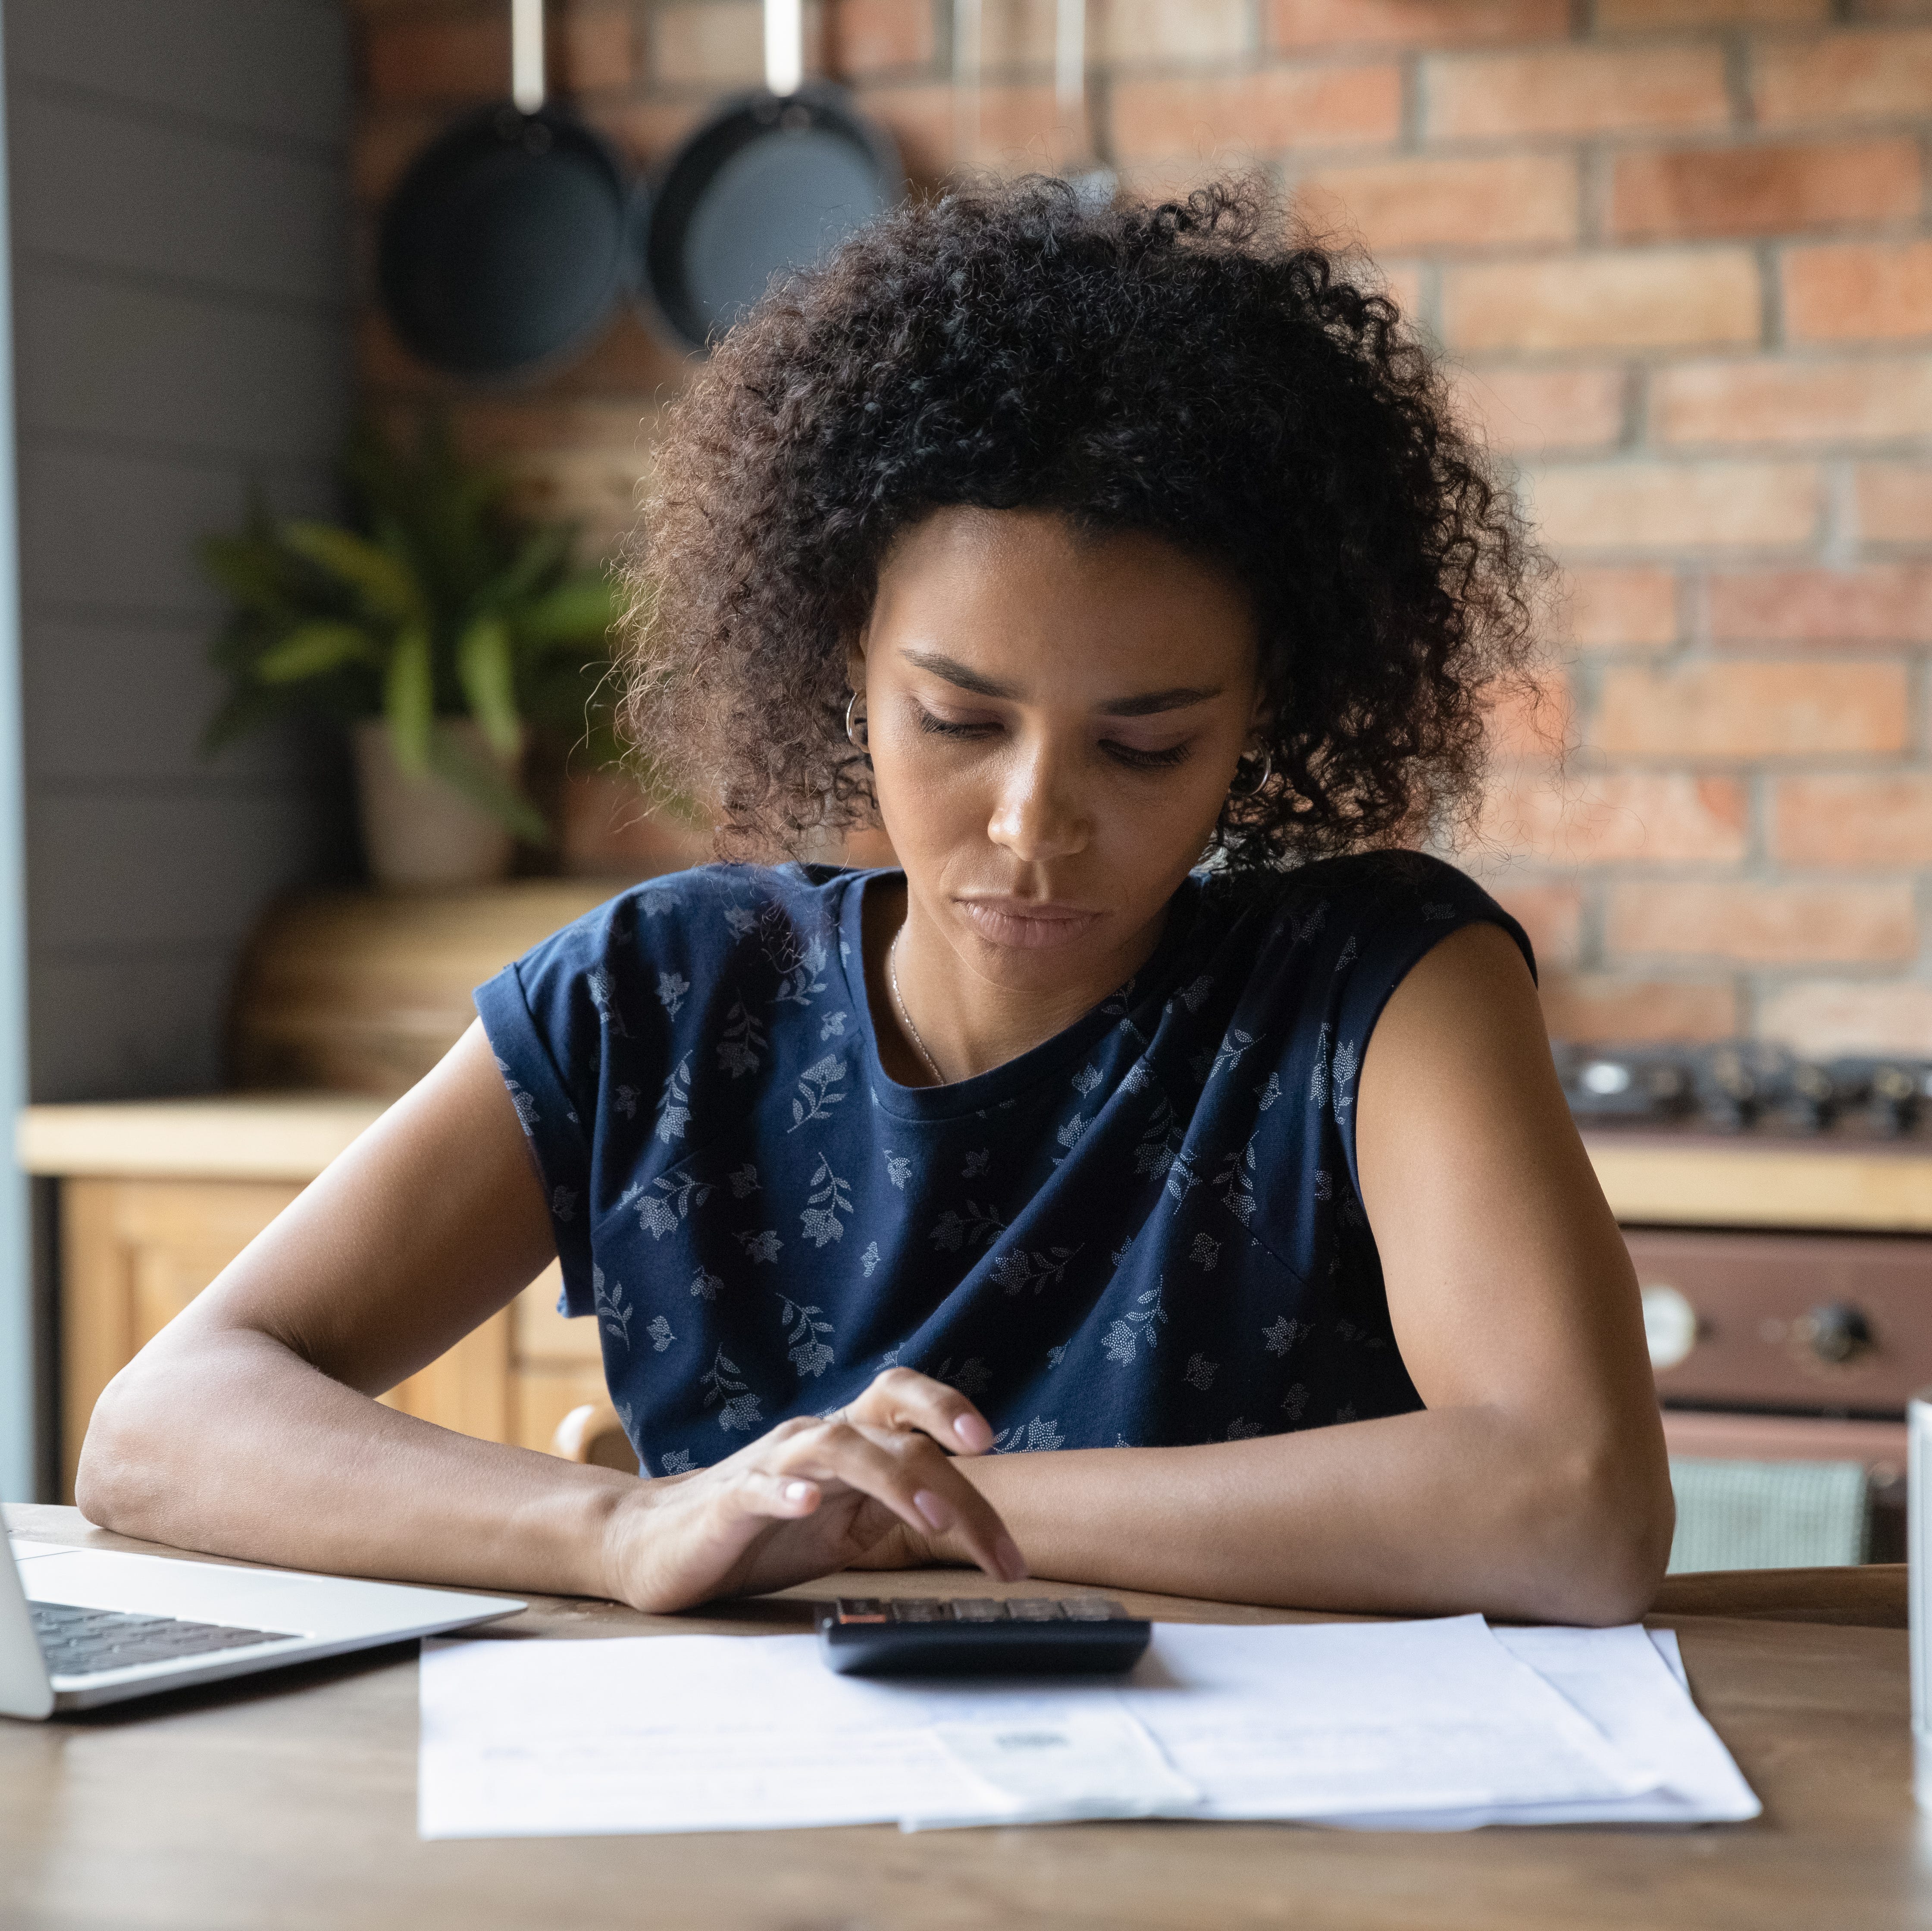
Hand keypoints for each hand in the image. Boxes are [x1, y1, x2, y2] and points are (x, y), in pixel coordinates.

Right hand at [598, 1368, 1025, 1612]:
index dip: (947, 1408)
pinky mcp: (729, 1504)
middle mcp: (814, 1440)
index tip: (991, 1441)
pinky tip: (807, 1503)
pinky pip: (760, 1488)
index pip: (903, 1406)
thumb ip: (896, 1506)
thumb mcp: (846, 1523)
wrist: (660, 1546)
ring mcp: (771, 1467)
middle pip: (890, 1425)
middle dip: (948, 1461)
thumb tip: (965, 1509)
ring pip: (838, 1447)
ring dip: (894, 1479)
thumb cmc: (763, 1535)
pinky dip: (786, 1492)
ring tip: (934, 1519)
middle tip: (987, 1478)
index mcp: (846, 1441)